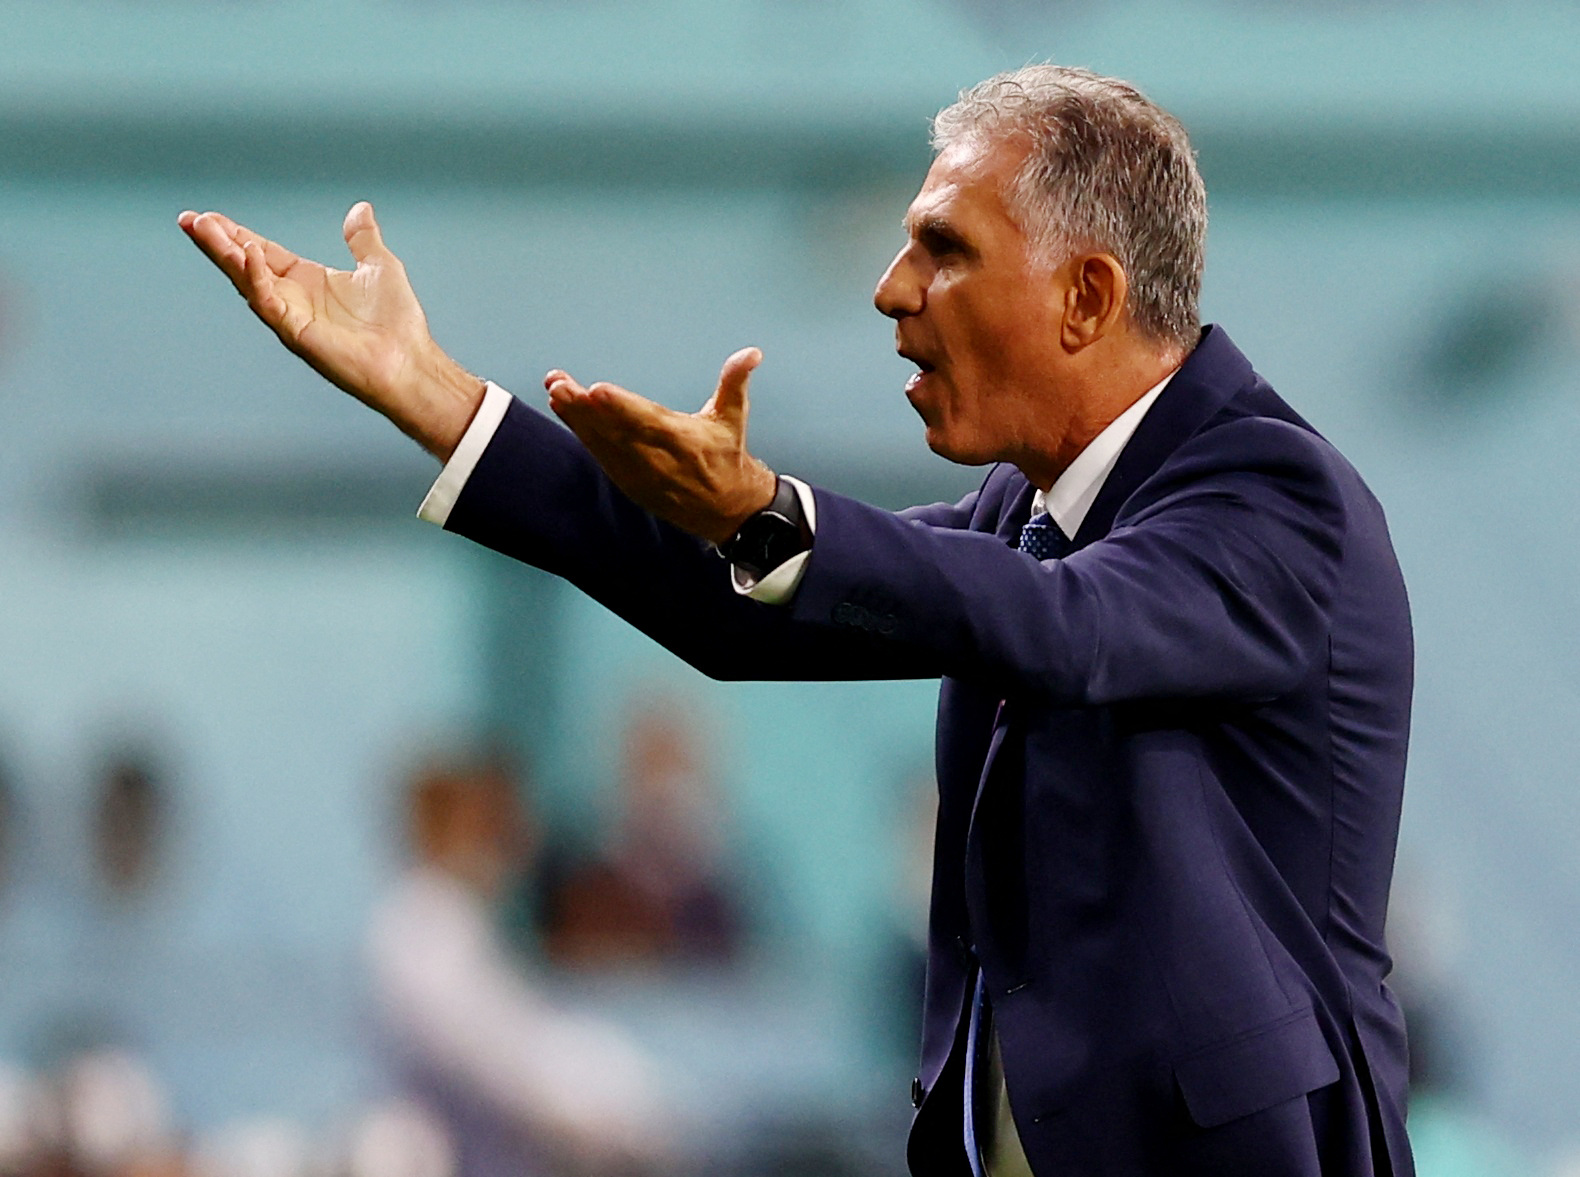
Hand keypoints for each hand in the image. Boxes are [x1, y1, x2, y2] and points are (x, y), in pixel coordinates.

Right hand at [177, 202, 484, 458]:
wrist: (410, 361)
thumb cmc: (397, 323)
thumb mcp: (380, 266)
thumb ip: (363, 239)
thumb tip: (361, 209)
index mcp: (307, 281)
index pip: (262, 251)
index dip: (236, 234)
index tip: (209, 216)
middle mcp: (293, 299)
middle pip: (244, 264)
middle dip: (216, 242)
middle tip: (190, 219)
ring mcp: (291, 317)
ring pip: (247, 281)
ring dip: (225, 255)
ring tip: (203, 229)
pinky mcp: (297, 334)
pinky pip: (270, 302)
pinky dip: (257, 277)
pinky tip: (248, 253)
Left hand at [546, 348, 777, 543]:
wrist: (727, 510)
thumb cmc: (727, 457)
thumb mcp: (734, 419)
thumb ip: (735, 382)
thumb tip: (751, 353)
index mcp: (683, 441)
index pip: (647, 421)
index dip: (621, 407)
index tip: (597, 390)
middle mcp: (658, 460)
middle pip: (616, 431)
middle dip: (585, 409)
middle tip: (559, 385)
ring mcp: (640, 473)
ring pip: (602, 443)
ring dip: (576, 418)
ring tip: (555, 391)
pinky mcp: (628, 481)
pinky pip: (600, 454)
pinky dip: (581, 433)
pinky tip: (563, 410)